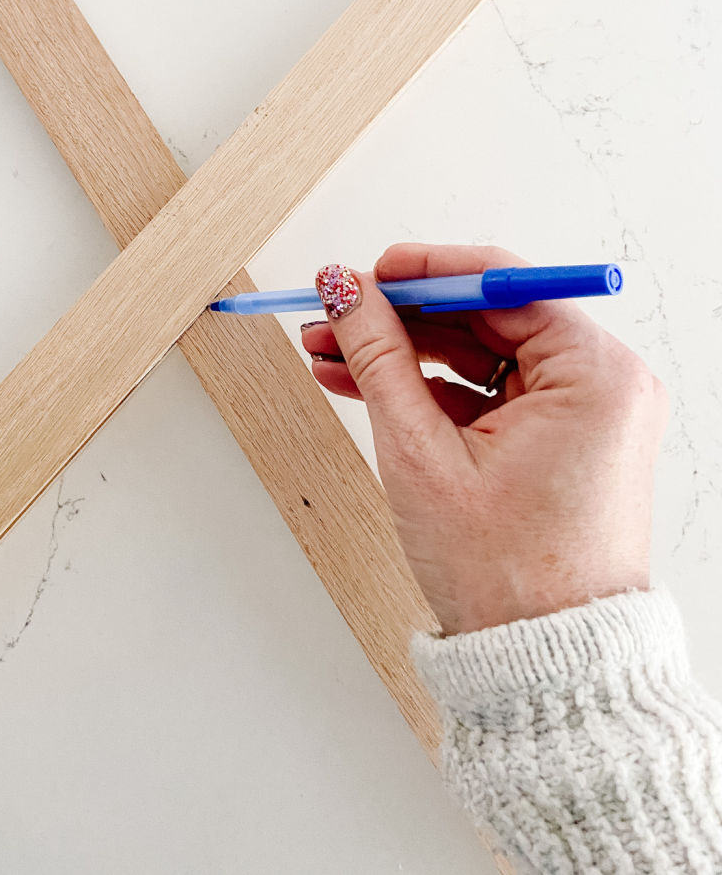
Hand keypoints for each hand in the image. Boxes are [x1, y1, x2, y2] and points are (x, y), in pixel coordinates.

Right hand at [302, 244, 668, 634]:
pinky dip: (430, 390)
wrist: (545, 665)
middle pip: (485, 317)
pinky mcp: (560, 440)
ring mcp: (584, 413)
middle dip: (401, 317)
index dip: (423, 271)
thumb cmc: (509, 578)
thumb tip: (347, 290)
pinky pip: (488, 392)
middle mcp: (603, 385)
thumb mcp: (422, 452)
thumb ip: (379, 356)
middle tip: (334, 312)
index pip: (502, 284)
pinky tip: (367, 385)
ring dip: (405, 353)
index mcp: (596, 376)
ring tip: (333, 353)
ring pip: (480, 355)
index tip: (366, 271)